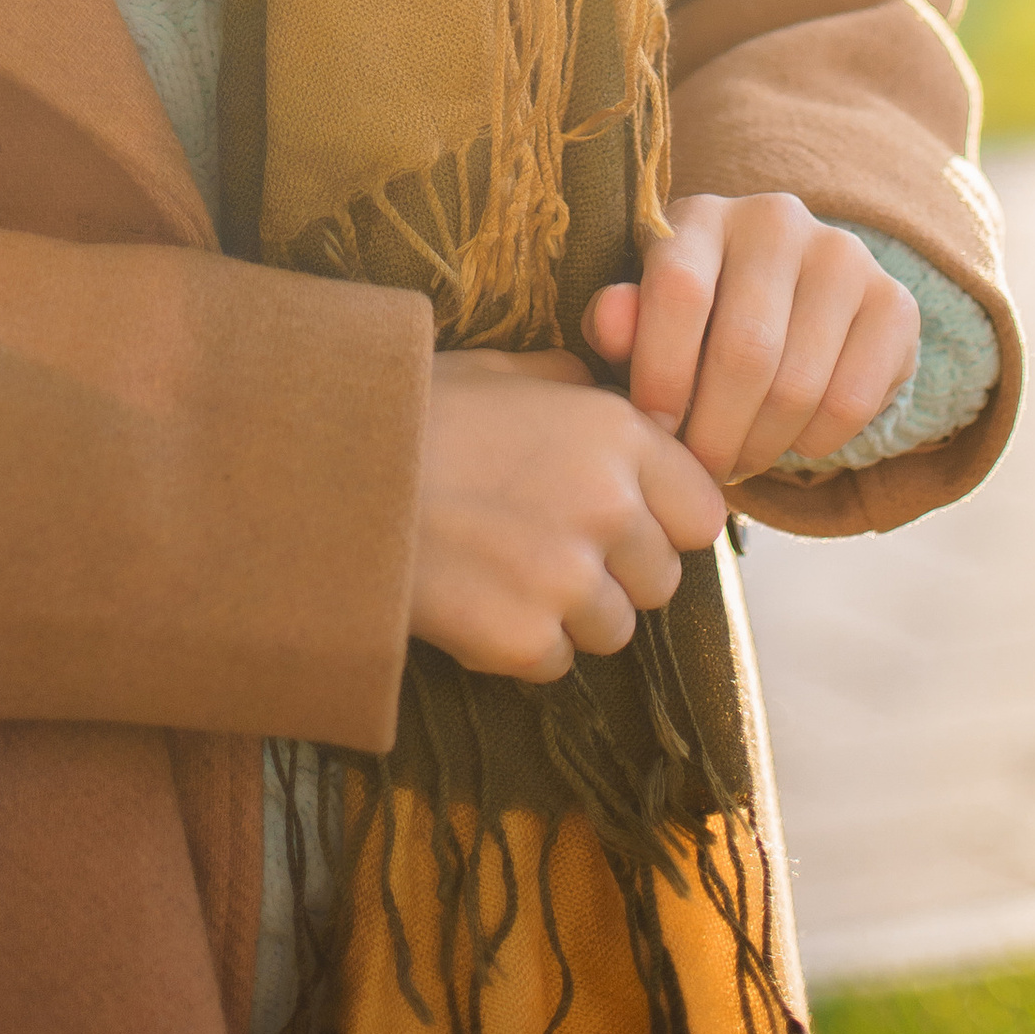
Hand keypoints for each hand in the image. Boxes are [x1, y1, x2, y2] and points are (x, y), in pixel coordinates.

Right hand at [405, 346, 727, 684]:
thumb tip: (603, 392)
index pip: (702, 512)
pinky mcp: (527, 640)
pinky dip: (525, 645)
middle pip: (663, 580)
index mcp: (617, 434)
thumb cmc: (417, 411)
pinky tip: (479, 599)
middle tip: (554, 547)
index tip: (629, 521)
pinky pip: (559, 663)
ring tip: (509, 571)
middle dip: (620, 572)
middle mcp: (610, 508)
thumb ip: (571, 385)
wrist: (333, 474)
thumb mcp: (504, 370)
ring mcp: (570, 579)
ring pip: (616, 628)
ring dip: (574, 613)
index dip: (667, 520)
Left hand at [581, 194, 918, 486]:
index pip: (680, 291)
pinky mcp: (895, 301)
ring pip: (799, 385)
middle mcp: (776, 219)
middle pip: (746, 351)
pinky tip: (790, 439)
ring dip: (761, 446)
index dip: (662, 375)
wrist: (785, 309)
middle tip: (700, 469)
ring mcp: (843, 256)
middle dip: (715, 433)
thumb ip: (621, 324)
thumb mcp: (647, 320)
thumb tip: (607, 322)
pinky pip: (853, 401)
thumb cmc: (694, 323)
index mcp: (702, 215)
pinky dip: (815, 442)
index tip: (652, 430)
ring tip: (737, 459)